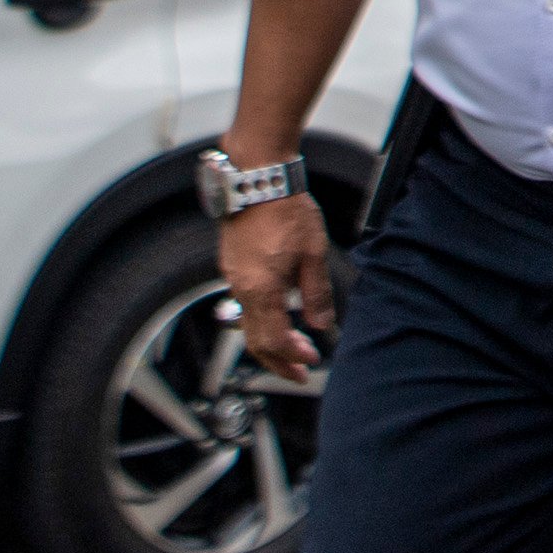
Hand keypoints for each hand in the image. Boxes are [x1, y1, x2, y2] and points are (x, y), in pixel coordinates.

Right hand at [217, 191, 334, 383]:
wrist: (258, 179)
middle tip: (299, 373)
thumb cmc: (287, 210)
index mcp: (262, 288)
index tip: (311, 361)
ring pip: (246, 322)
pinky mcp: (231, 264)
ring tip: (292, 348)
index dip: (292, 357)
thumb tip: (320, 325)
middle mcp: (241, 287)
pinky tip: (279, 314)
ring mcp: (232, 276)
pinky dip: (260, 318)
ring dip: (268, 341)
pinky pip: (243, 302)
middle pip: (253, 340)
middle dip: (276, 361)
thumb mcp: (314, 253)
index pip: (273, 340)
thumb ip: (316, 293)